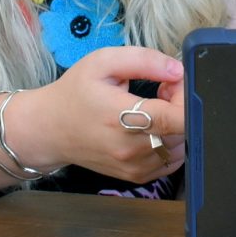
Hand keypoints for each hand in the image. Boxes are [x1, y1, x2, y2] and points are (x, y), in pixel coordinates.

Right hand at [10, 47, 187, 183]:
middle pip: (183, 130)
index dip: (185, 97)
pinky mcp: (137, 176)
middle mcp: (131, 149)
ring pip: (180, 145)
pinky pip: (171, 160)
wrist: (50, 130)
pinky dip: (171, 142)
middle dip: (181, 105)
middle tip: (162, 89)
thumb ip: (143, 60)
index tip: (172, 81)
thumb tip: (177, 70)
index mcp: (122, 118)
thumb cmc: (76, 92)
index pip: (177, 118)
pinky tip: (151, 127)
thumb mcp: (103, 62)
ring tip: (153, 108)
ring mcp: (135, 167)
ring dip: (177, 124)